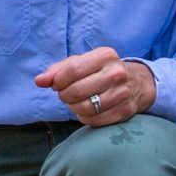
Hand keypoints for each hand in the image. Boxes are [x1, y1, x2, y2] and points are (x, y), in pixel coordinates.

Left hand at [35, 47, 155, 127]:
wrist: (137, 82)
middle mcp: (117, 73)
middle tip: (65, 95)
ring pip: (84, 108)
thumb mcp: (82, 63)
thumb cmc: (101, 71)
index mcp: (105, 55)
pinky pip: (94, 120)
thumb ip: (57, 70)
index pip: (72, 70)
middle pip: (76, 90)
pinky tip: (87, 110)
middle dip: (64, 96)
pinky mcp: (125, 111)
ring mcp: (123, 93)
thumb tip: (39, 81)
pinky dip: (85, 117)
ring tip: (76, 102)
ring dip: (73, 108)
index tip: (56, 84)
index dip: (58, 81)